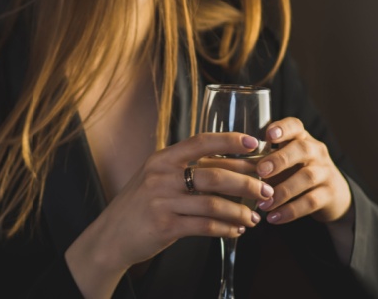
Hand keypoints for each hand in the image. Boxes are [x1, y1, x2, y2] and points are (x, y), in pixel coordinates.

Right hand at [65, 132, 274, 297]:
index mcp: (161, 159)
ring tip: (254, 217)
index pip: (201, 142)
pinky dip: (226, 229)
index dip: (230, 141)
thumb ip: (184, 170)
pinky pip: (205, 226)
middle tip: (266, 191)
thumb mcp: (155, 179)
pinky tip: (236, 231)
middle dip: (247, 183)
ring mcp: (162, 201)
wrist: (111, 236)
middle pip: (214, 174)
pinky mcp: (165, 226)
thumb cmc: (139, 206)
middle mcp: (161, 176)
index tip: (255, 143)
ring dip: (240, 211)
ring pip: (213, 203)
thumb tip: (228, 168)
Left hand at [253, 117, 351, 224]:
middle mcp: (316, 151)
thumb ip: (264, 160)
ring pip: (307, 177)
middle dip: (280, 160)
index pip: (295, 126)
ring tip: (263, 204)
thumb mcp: (285, 161)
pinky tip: (273, 218)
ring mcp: (325, 172)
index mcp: (302, 138)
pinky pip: (311, 201)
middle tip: (260, 171)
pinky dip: (290, 211)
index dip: (282, 128)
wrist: (334, 194)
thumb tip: (231, 169)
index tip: (267, 135)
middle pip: (302, 149)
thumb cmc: (297, 172)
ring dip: (282, 191)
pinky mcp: (329, 194)